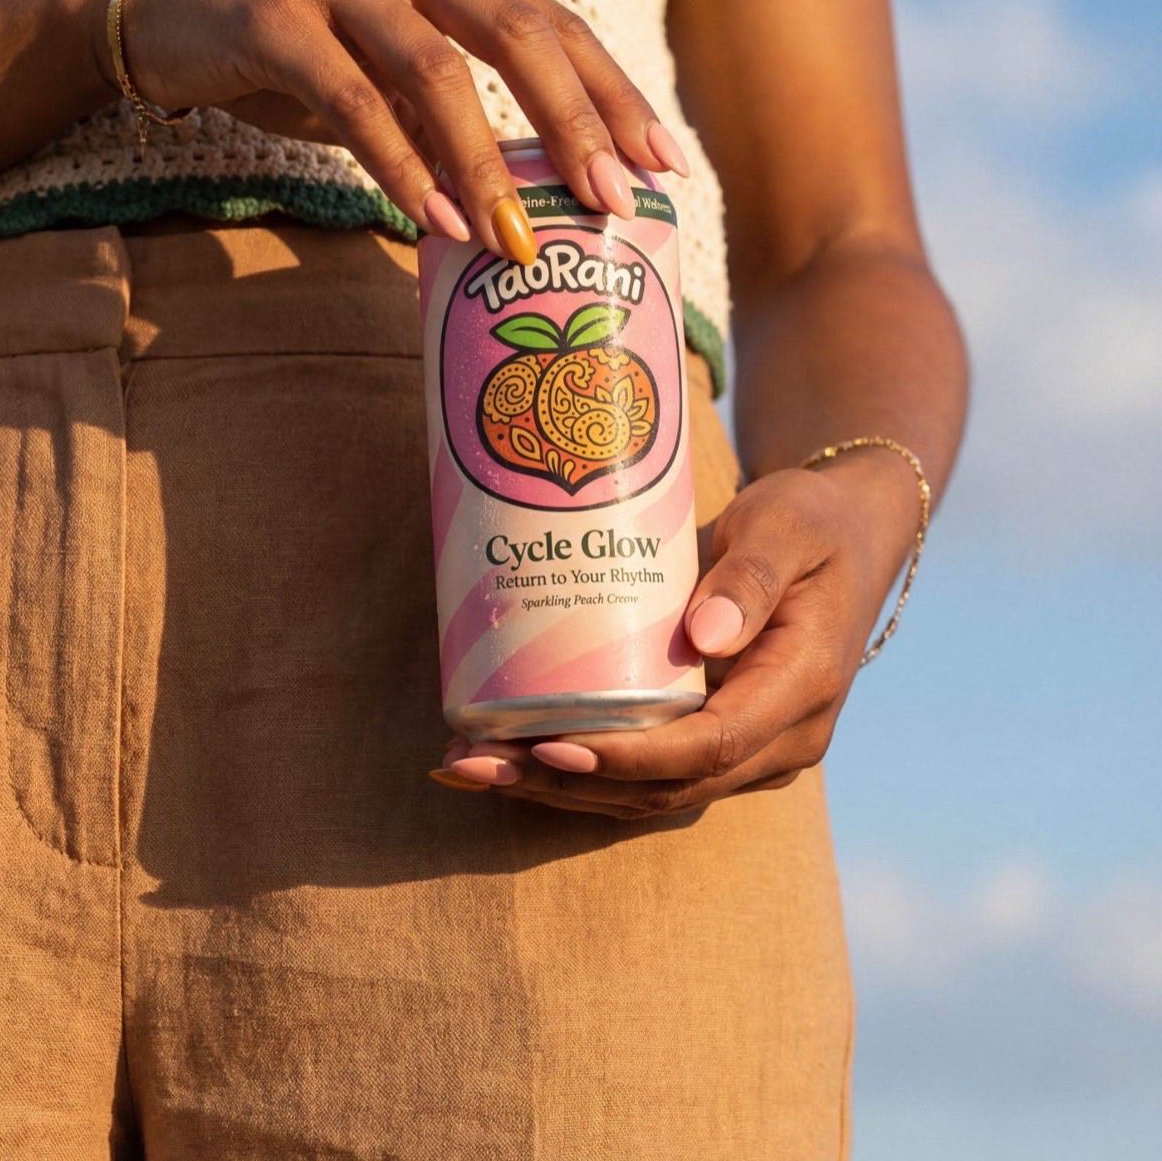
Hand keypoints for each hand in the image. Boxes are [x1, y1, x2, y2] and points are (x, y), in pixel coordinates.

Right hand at [87, 0, 689, 261]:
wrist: (158, 4)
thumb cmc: (293, 46)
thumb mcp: (385, 68)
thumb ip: (451, 108)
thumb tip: (529, 196)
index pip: (554, 24)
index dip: (614, 94)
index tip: (663, 162)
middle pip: (518, 33)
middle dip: (576, 123)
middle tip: (616, 200)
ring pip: (437, 72)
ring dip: (485, 164)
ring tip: (518, 241)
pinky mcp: (273, 18)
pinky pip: (351, 101)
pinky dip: (399, 167)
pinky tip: (434, 222)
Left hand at [434, 450, 921, 815]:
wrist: (848, 537)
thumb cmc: (811, 521)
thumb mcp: (787, 527)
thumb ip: (750, 578)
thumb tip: (703, 639)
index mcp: (802, 687)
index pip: (711, 746)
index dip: (629, 756)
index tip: (552, 745)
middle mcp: (782, 739)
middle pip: (668, 787)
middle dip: (567, 783)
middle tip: (472, 763)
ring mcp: (754, 750)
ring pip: (652, 794)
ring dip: (560, 790)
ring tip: (468, 767)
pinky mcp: (722, 741)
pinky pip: (651, 774)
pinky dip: (582, 775)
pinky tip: (512, 759)